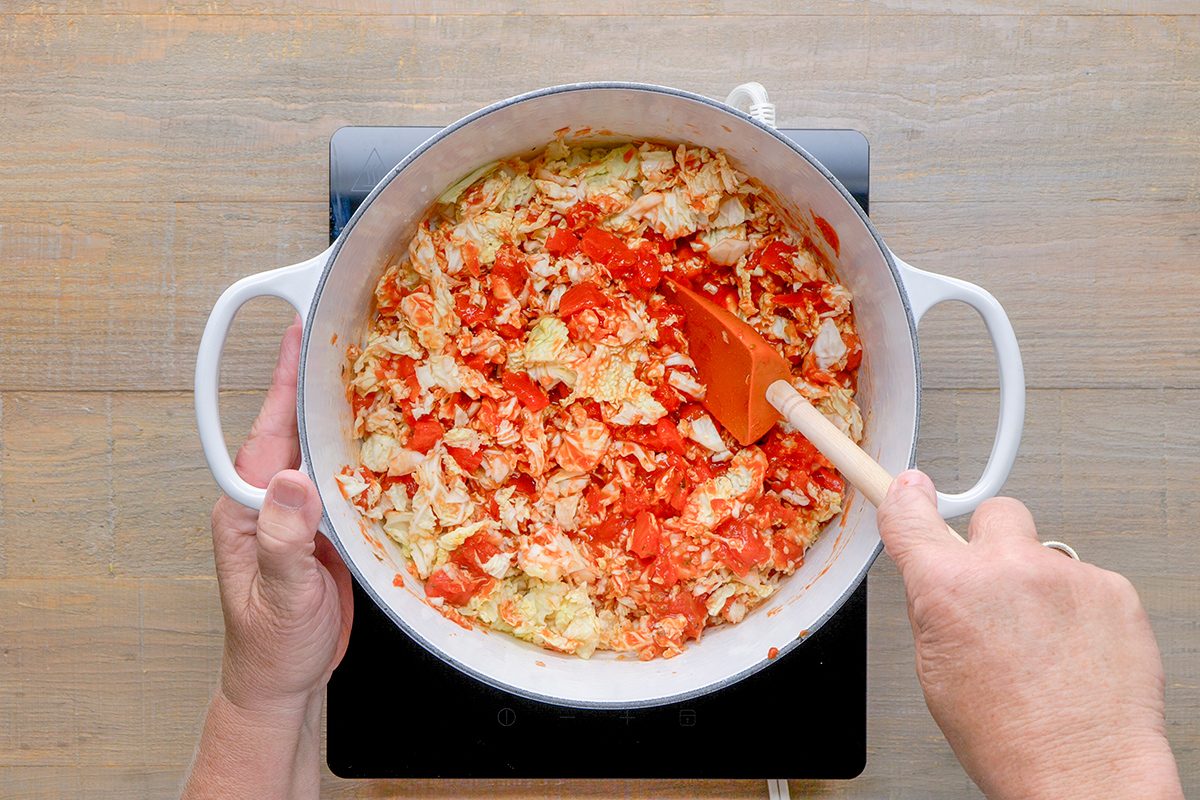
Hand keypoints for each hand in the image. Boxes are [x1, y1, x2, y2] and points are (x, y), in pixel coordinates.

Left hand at [210, 319, 352, 714]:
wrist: (284, 682)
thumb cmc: (270, 644)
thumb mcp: (276, 593)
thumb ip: (282, 538)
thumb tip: (293, 480)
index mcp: (248, 504)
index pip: (267, 428)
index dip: (283, 379)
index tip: (298, 333)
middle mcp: (273, 499)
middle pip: (298, 429)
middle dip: (323, 384)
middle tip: (356, 341)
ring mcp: (302, 513)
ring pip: (327, 452)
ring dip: (353, 418)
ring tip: (386, 379)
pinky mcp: (329, 530)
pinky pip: (349, 483)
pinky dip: (371, 459)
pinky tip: (399, 445)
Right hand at [877, 470, 1182, 799]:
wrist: (1085, 773)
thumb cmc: (1010, 739)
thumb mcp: (935, 672)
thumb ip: (934, 606)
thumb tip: (937, 578)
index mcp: (948, 588)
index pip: (909, 514)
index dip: (905, 498)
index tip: (909, 488)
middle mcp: (1008, 569)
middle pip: (993, 514)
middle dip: (989, 543)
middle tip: (995, 587)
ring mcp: (1066, 575)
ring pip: (1043, 553)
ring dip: (1038, 584)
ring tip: (1042, 642)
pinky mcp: (1113, 589)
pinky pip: (1084, 579)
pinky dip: (1078, 607)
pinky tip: (1073, 649)